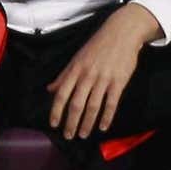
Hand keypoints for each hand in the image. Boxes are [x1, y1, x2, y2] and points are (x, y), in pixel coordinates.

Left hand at [47, 4, 161, 139]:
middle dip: (71, 122)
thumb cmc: (96, 46)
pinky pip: (111, 103)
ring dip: (87, 123)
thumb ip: (64, 75)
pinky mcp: (118, 82)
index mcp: (75, 70)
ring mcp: (103, 79)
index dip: (56, 110)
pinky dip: (107, 116)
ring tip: (83, 135)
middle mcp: (87, 76)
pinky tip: (103, 127)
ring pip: (93, 106)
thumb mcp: (76, 58)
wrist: (121, 33)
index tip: (53, 124)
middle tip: (68, 136)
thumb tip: (50, 89)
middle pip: (76, 104)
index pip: (62, 94)